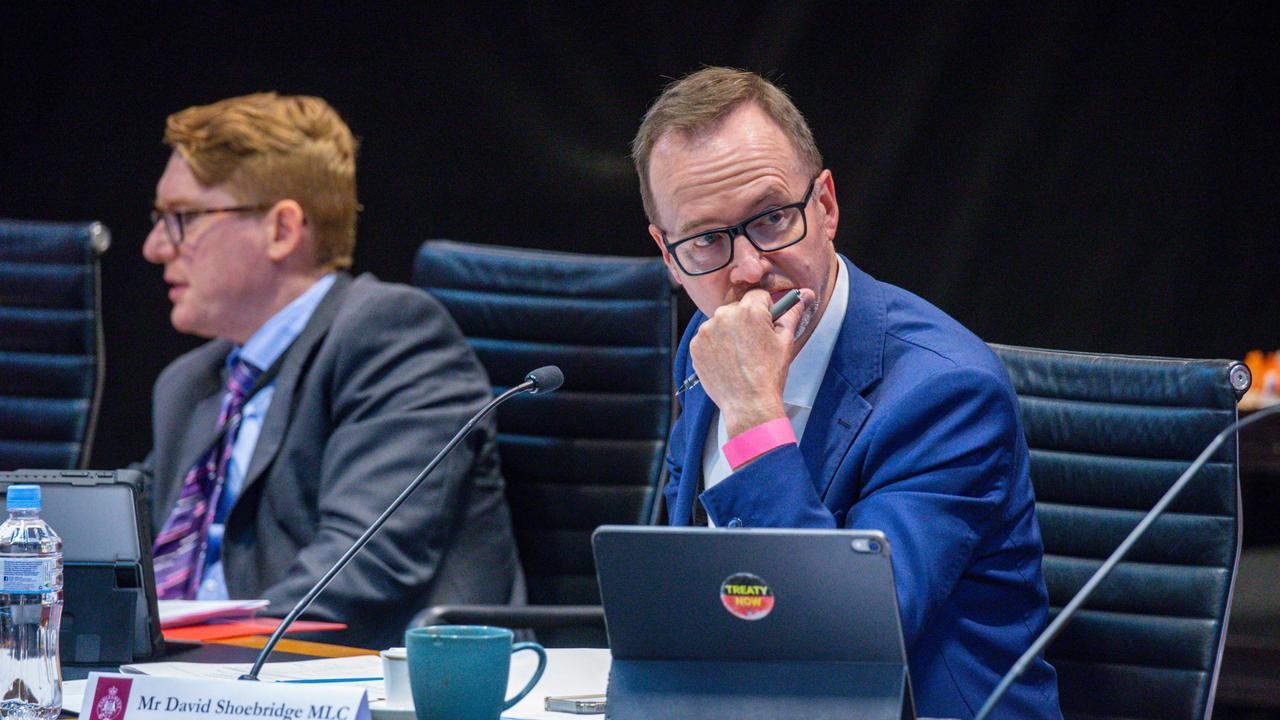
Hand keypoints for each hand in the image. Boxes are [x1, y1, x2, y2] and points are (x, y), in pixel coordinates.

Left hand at [689, 288, 813, 436]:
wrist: (748, 404)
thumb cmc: (769, 374)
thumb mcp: (785, 341)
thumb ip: (793, 313)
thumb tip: (806, 295)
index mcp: (749, 310)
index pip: (758, 295)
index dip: (765, 309)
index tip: (766, 324)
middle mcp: (724, 315)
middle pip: (738, 307)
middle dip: (746, 320)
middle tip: (754, 343)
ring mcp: (706, 330)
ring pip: (721, 322)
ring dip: (729, 332)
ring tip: (740, 355)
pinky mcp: (696, 345)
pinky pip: (708, 337)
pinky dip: (716, 345)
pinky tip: (727, 360)